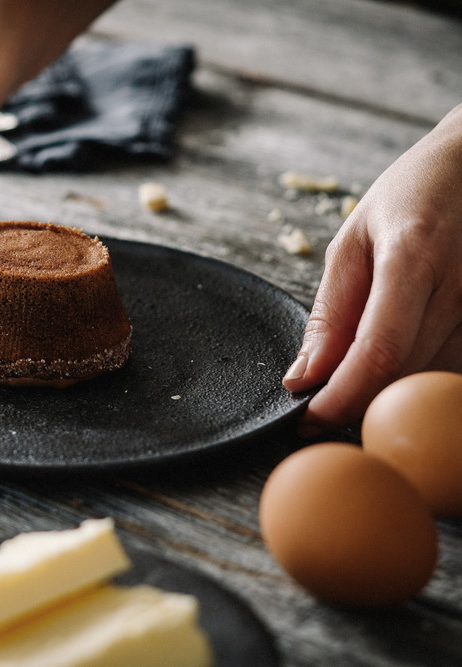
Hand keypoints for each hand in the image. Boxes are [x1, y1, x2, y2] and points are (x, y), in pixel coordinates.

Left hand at [283, 103, 461, 433]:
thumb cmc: (414, 194)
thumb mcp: (354, 240)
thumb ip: (330, 313)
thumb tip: (303, 377)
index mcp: (413, 256)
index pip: (377, 352)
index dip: (341, 398)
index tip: (308, 419)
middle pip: (406, 374)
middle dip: (358, 402)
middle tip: (322, 407)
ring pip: (435, 377)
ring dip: (392, 390)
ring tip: (358, 374)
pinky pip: (458, 364)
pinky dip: (423, 372)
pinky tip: (401, 357)